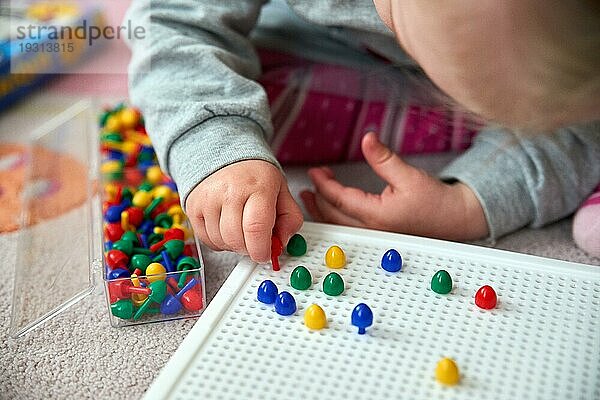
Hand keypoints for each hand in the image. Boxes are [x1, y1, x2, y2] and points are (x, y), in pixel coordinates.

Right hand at [186, 160, 302, 261]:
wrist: (225, 155)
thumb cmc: (255, 176)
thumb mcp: (281, 191)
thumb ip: (290, 218)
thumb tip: (282, 243)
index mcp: (258, 186)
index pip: (256, 228)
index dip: (261, 250)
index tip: (266, 254)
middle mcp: (230, 192)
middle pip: (237, 240)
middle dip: (249, 249)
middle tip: (255, 242)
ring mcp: (208, 199)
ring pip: (221, 242)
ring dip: (234, 245)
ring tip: (241, 229)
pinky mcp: (194, 207)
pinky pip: (207, 240)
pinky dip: (219, 242)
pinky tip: (226, 227)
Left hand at [301, 132, 488, 240]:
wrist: (455, 220)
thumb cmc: (436, 201)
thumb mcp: (410, 175)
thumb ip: (384, 158)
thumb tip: (367, 138)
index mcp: (378, 215)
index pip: (340, 200)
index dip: (323, 185)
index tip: (314, 172)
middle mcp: (373, 229)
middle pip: (333, 215)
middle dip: (318, 198)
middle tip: (309, 182)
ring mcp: (375, 235)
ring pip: (339, 225)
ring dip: (322, 210)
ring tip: (311, 196)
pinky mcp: (379, 235)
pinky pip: (348, 229)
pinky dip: (335, 217)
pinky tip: (332, 209)